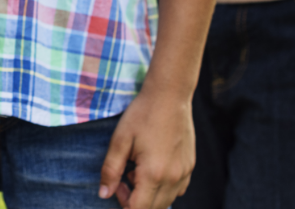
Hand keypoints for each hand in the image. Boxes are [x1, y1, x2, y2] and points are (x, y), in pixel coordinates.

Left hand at [99, 85, 194, 207]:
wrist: (169, 96)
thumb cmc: (142, 115)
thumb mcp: (120, 140)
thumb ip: (111, 170)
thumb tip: (103, 194)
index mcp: (154, 174)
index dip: (124, 203)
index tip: (117, 184)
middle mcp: (173, 179)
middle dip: (136, 201)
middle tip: (124, 176)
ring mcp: (184, 174)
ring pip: (167, 202)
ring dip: (150, 195)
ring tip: (137, 169)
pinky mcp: (190, 167)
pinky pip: (177, 190)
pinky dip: (163, 188)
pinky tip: (153, 167)